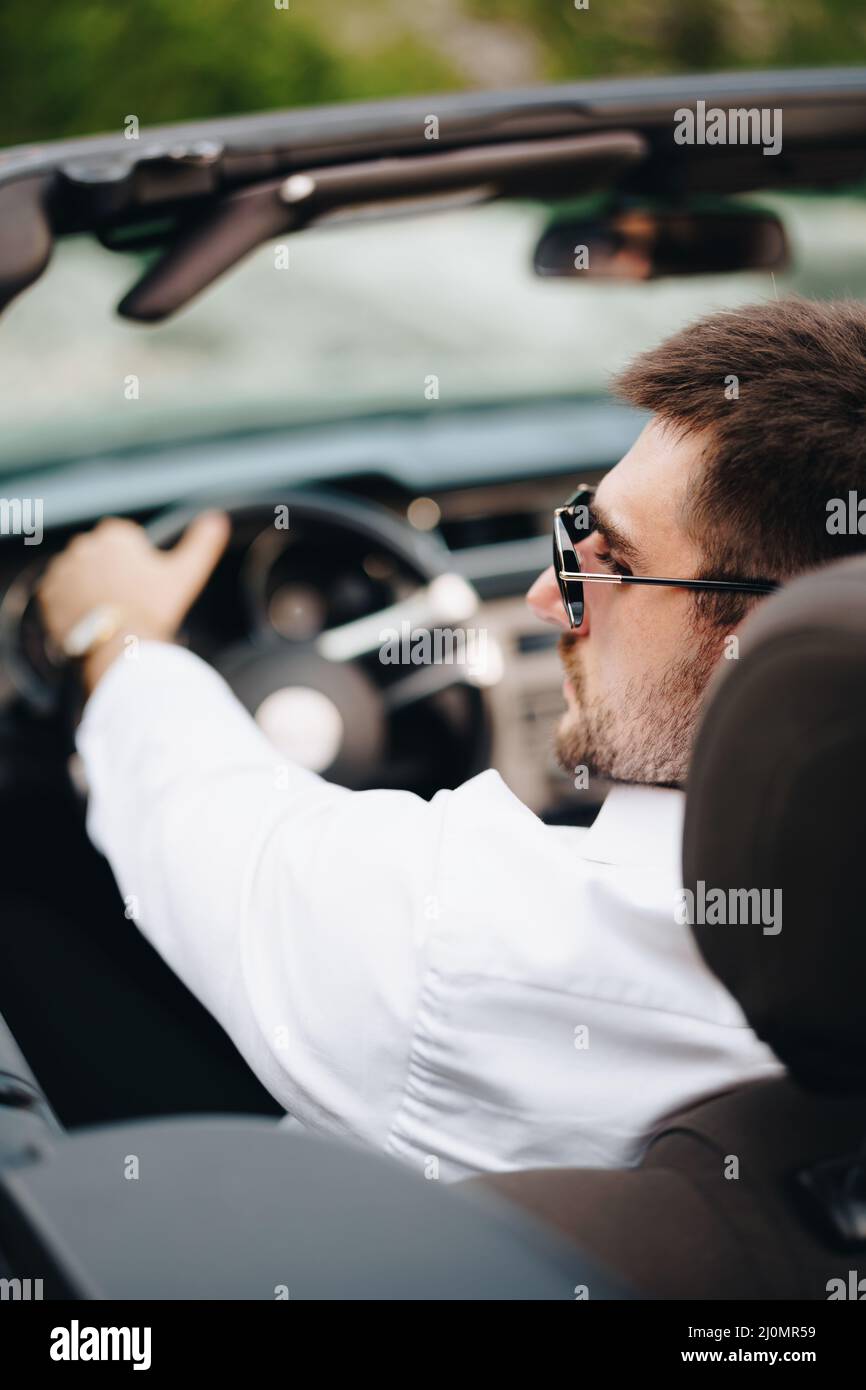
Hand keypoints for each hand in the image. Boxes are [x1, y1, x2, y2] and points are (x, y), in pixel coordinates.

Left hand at [38, 512, 230, 691]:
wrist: (119, 645)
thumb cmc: (153, 609)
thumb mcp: (184, 574)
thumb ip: (202, 543)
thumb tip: (219, 518)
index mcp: (115, 535)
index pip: (125, 541)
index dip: (137, 565)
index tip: (144, 586)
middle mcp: (84, 545)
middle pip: (101, 559)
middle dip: (111, 575)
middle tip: (129, 604)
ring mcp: (63, 569)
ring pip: (80, 576)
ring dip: (90, 590)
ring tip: (111, 616)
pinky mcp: (47, 593)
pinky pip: (59, 595)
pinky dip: (71, 605)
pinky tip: (91, 620)